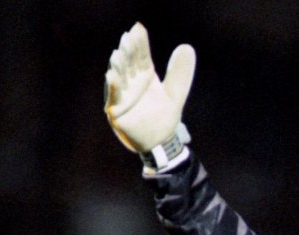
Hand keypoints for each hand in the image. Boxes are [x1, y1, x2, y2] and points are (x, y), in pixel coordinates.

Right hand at [104, 22, 195, 155]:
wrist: (161, 142)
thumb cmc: (164, 116)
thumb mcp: (175, 93)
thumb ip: (180, 73)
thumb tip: (187, 47)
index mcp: (145, 75)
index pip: (142, 56)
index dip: (140, 43)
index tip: (139, 29)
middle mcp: (132, 82)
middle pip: (129, 64)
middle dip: (127, 52)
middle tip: (127, 38)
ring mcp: (123, 95)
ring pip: (119, 78)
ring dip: (117, 67)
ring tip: (117, 55)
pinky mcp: (117, 110)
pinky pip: (114, 97)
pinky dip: (113, 87)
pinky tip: (111, 76)